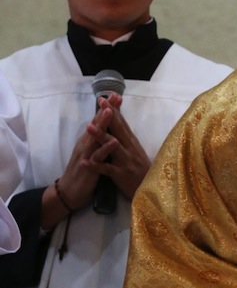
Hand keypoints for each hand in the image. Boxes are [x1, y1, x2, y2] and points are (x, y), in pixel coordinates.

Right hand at [40, 98, 114, 226]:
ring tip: (111, 111)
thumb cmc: (83, 172)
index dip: (108, 109)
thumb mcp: (91, 154)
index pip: (100, 122)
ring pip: (96, 137)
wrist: (69, 192)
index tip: (117, 95)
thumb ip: (96, 141)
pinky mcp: (89, 167)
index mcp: (89, 141)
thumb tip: (105, 130)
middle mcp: (86, 144)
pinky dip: (105, 149)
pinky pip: (98, 157)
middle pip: (97, 124)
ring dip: (103, 124)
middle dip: (106, 110)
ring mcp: (87, 155)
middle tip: (114, 95)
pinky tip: (114, 142)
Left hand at [84, 95, 151, 201]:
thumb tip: (119, 124)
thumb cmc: (143, 171)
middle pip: (118, 129)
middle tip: (100, 102)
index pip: (122, 123)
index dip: (113, 110)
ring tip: (88, 127)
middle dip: (108, 115)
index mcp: (132, 142)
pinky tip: (84, 162)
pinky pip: (107, 170)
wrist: (151, 191)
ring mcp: (126, 161)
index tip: (105, 98)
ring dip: (100, 136)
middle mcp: (130, 149)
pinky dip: (95, 166)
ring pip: (111, 147)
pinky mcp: (121, 175)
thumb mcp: (136, 152)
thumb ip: (127, 139)